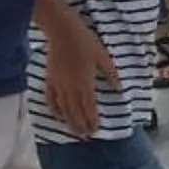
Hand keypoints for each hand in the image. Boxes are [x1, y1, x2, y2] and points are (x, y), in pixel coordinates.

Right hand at [42, 15, 118, 136]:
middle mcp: (71, 88)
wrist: (62, 32)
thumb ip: (110, 74)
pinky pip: (51, 100)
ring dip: (70, 122)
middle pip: (76, 112)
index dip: (92, 120)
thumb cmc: (85, 42)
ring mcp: (59, 86)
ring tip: (74, 133)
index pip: (89, 108)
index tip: (96, 131)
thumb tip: (119, 89)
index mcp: (85, 84)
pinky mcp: (50, 81)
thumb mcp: (103, 56)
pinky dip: (55, 110)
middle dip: (81, 126)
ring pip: (64, 109)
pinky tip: (58, 117)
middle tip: (86, 137)